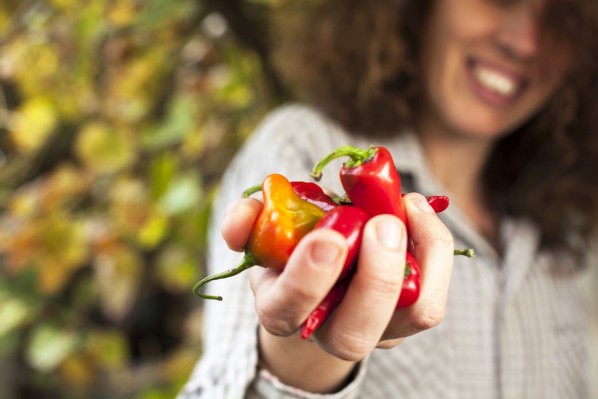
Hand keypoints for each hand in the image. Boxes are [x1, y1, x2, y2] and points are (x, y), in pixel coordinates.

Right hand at [220, 193, 454, 391]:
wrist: (320, 278)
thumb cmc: (291, 253)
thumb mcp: (263, 236)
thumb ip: (245, 221)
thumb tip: (241, 218)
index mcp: (283, 309)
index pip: (289, 308)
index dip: (308, 277)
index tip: (328, 235)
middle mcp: (330, 331)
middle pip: (355, 333)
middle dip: (375, 278)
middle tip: (382, 223)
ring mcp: (376, 329)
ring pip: (413, 315)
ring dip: (421, 257)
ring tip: (408, 205)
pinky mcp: (407, 317)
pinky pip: (434, 294)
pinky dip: (435, 247)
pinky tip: (416, 211)